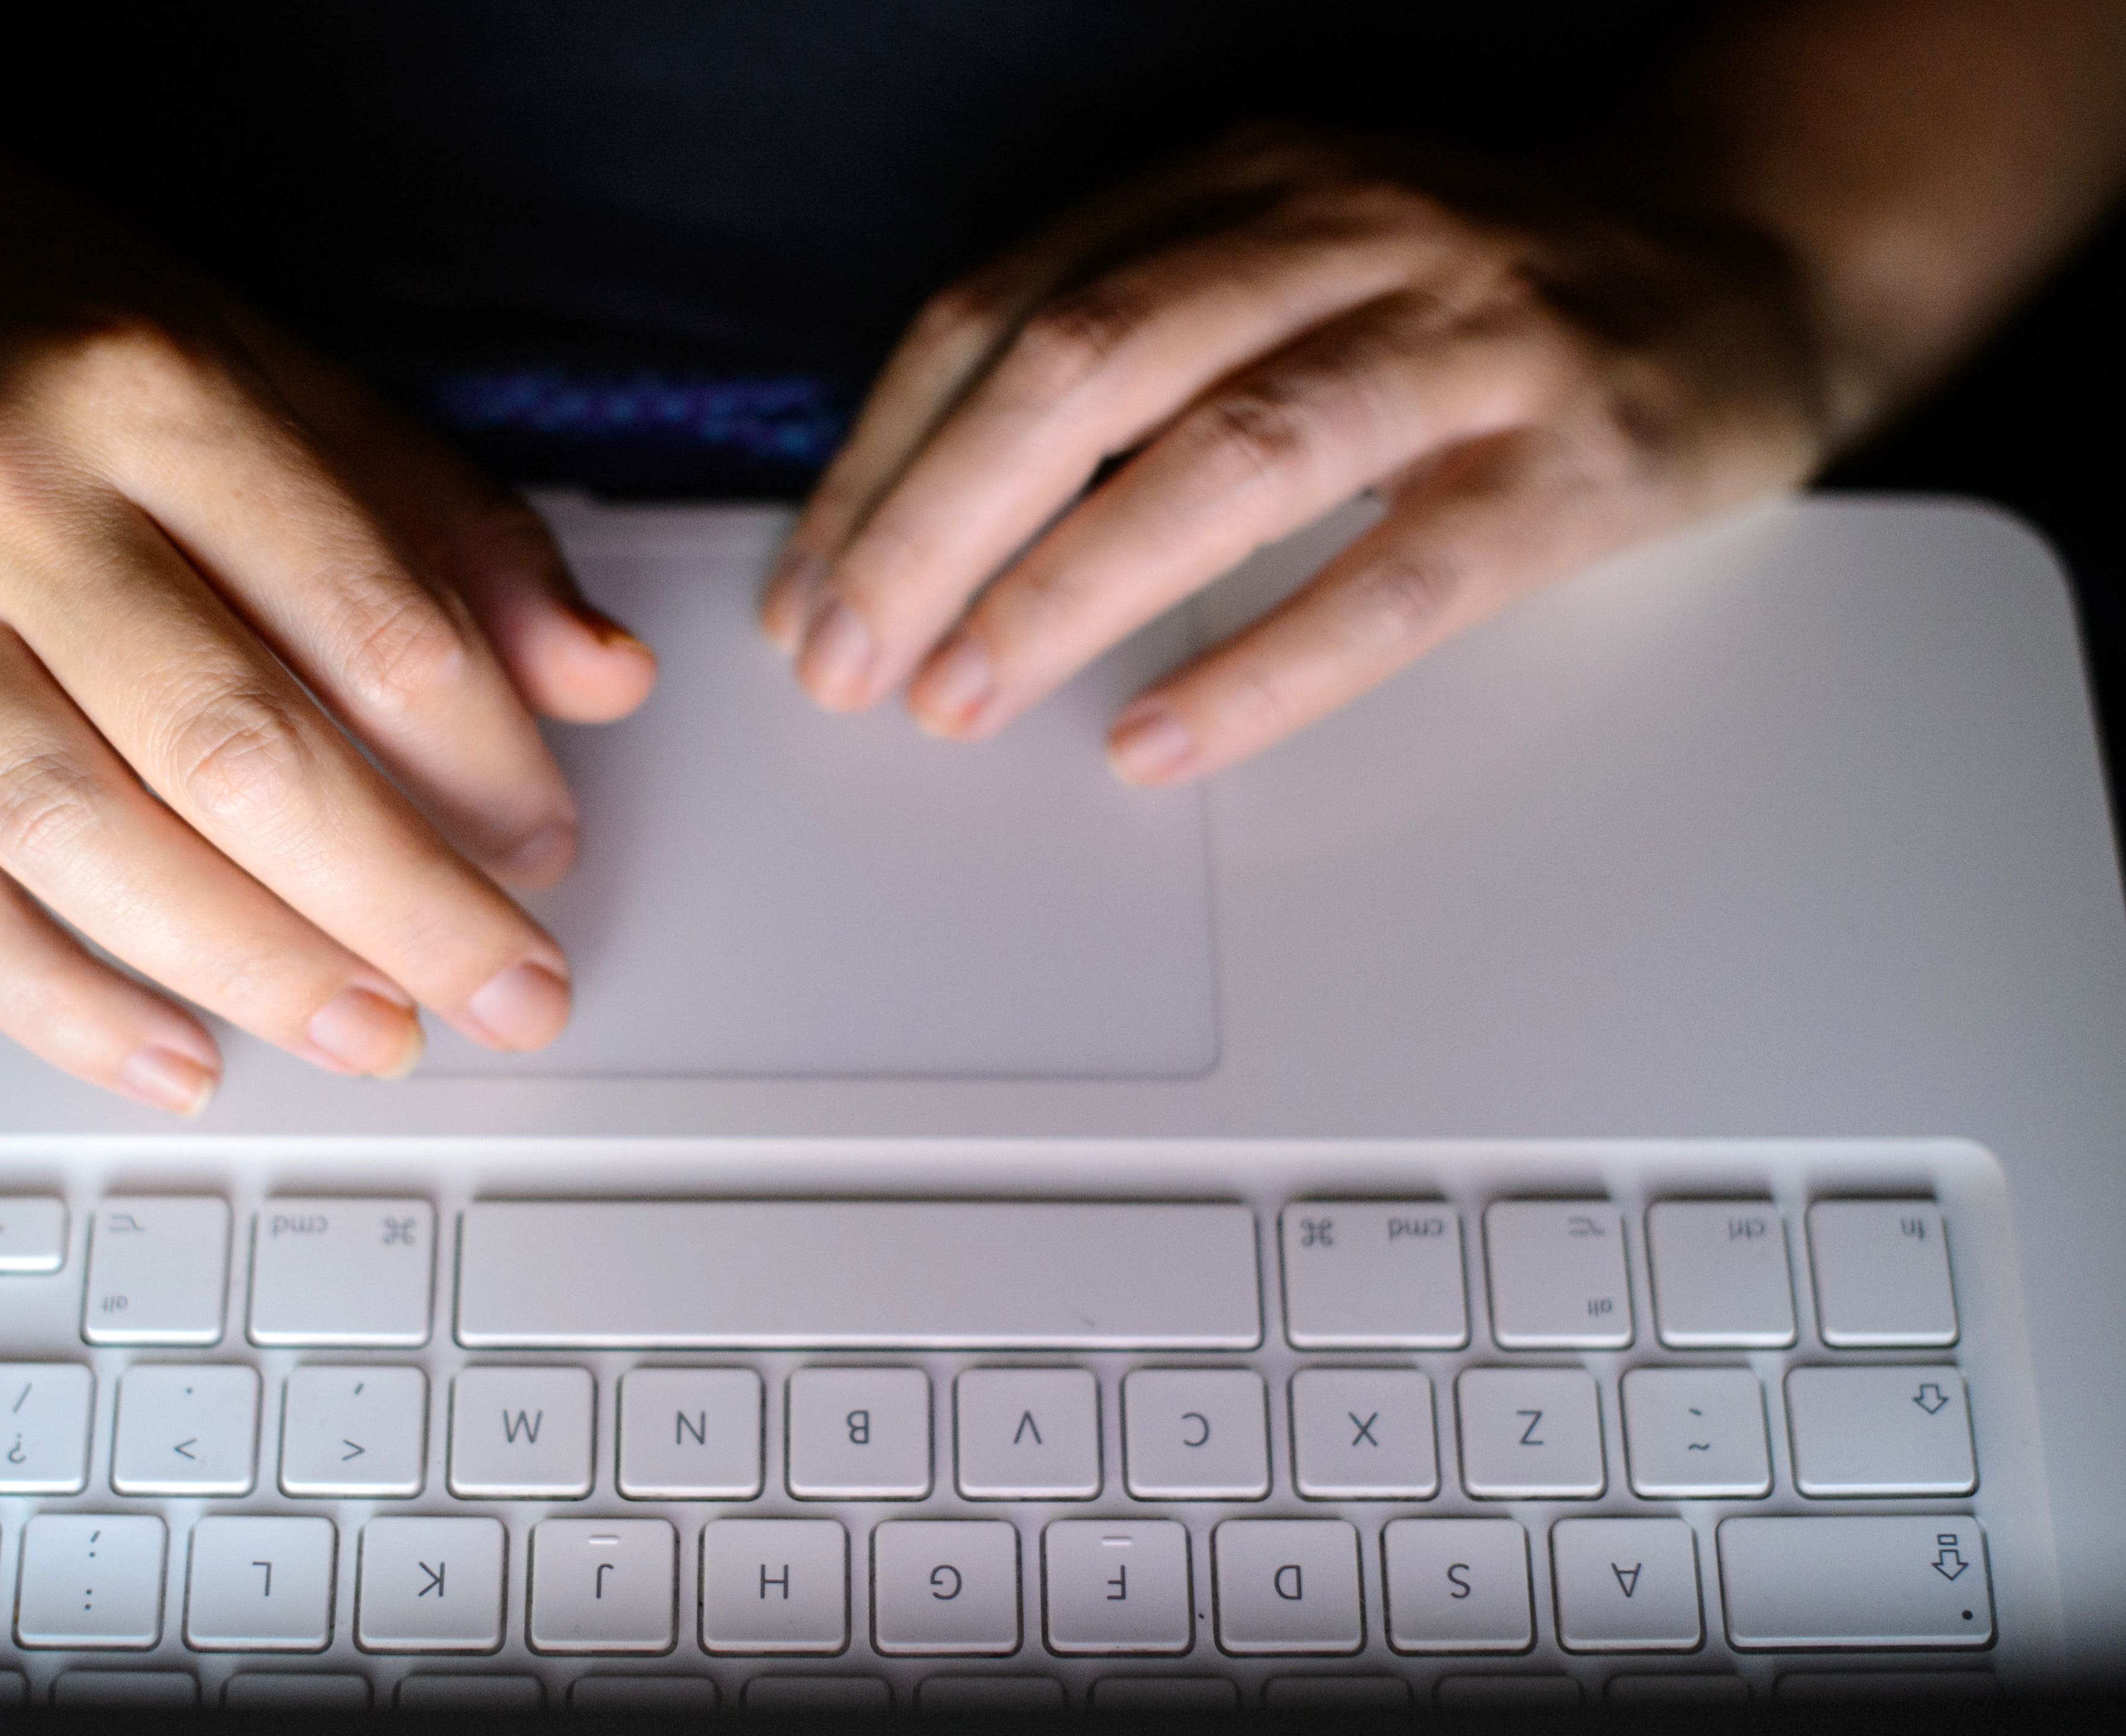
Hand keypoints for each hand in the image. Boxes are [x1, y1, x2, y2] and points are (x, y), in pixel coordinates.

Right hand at [0, 177, 654, 1110]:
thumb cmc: (36, 322)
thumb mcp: (268, 367)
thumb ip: (443, 525)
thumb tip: (600, 678)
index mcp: (152, 388)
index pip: (366, 615)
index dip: (483, 762)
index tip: (546, 850)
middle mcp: (2, 487)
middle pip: (232, 747)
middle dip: (398, 902)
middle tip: (503, 993)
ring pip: (77, 832)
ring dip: (246, 967)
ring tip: (369, 1034)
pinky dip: (50, 999)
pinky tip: (172, 1057)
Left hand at [761, 129, 1830, 780]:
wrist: (1744, 263)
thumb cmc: (1466, 298)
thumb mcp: (1278, 261)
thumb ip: (1120, 343)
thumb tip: (917, 515)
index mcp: (1237, 180)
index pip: (1000, 311)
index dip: (880, 459)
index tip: (806, 591)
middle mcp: (1339, 230)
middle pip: (1082, 366)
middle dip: (933, 528)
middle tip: (846, 664)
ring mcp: (1463, 340)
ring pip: (1227, 453)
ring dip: (1066, 586)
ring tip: (962, 698)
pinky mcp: (1568, 463)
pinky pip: (1392, 578)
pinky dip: (1261, 665)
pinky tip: (1157, 740)